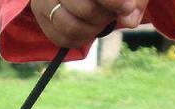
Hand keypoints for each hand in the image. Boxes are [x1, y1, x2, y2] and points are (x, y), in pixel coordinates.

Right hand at [30, 0, 146, 48]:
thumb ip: (134, 1)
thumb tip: (129, 20)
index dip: (113, 1)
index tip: (127, 7)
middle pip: (86, 10)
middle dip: (104, 17)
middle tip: (111, 13)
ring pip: (71, 27)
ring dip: (92, 30)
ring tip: (100, 21)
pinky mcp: (39, 14)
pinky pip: (62, 39)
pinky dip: (81, 39)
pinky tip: (88, 29)